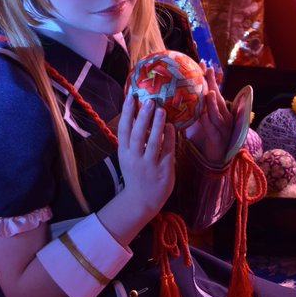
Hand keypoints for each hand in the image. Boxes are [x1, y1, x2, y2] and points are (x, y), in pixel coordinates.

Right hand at [116, 92, 175, 221]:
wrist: (141, 200)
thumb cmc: (136, 174)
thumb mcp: (128, 157)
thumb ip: (132, 139)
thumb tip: (137, 113)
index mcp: (124, 153)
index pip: (123, 130)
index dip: (126, 112)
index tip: (130, 96)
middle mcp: (134, 158)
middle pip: (137, 134)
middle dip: (142, 116)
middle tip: (149, 100)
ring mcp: (149, 165)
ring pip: (153, 142)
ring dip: (157, 125)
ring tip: (162, 110)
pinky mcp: (163, 170)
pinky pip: (167, 151)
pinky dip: (170, 138)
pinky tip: (172, 126)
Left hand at [185, 63, 232, 163]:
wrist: (213, 159)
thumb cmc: (203, 139)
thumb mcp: (194, 121)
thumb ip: (187, 110)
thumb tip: (167, 98)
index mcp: (215, 109)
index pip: (211, 89)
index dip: (208, 76)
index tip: (201, 62)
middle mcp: (222, 115)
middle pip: (217, 96)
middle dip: (213, 83)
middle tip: (207, 70)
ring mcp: (223, 126)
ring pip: (218, 112)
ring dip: (213, 102)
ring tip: (208, 92)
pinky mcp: (220, 138)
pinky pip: (214, 128)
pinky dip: (209, 121)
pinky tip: (204, 116)